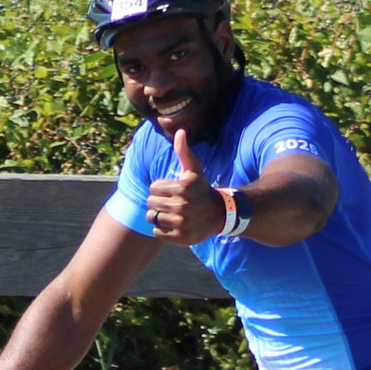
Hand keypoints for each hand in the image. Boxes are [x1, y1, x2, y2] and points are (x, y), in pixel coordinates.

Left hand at [145, 118, 230, 241]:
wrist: (220, 214)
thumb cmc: (202, 190)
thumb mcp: (194, 170)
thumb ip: (184, 152)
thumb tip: (180, 132)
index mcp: (182, 187)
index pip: (153, 187)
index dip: (161, 189)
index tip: (174, 191)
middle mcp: (182, 205)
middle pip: (150, 203)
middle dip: (159, 202)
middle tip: (173, 203)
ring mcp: (182, 222)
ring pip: (152, 217)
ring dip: (160, 216)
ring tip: (174, 214)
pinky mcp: (180, 237)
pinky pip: (157, 232)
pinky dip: (163, 230)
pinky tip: (175, 225)